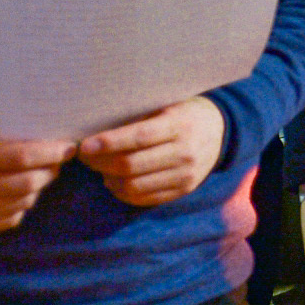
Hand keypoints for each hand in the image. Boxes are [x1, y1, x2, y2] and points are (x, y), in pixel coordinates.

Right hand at [0, 124, 74, 232]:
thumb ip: (7, 138)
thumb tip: (51, 136)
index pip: (20, 156)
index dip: (50, 153)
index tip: (67, 148)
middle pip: (25, 183)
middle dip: (49, 172)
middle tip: (56, 163)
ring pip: (21, 203)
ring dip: (37, 189)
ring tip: (39, 176)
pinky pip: (9, 220)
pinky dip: (21, 206)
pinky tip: (18, 193)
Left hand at [78, 96, 227, 206]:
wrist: (220, 130)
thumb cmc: (182, 112)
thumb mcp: (166, 105)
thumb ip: (138, 118)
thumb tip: (96, 130)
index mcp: (180, 125)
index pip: (139, 138)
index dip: (109, 143)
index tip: (84, 146)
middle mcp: (185, 152)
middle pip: (132, 165)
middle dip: (101, 163)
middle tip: (85, 157)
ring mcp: (186, 175)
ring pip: (134, 186)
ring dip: (109, 180)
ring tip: (101, 169)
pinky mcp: (184, 190)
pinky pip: (144, 198)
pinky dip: (123, 192)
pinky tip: (116, 181)